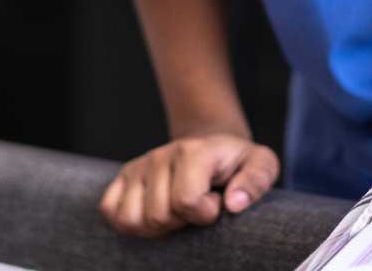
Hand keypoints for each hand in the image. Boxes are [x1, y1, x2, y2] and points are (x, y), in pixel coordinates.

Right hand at [97, 131, 279, 236]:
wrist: (211, 144)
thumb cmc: (237, 162)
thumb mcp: (261, 164)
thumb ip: (255, 181)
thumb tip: (233, 204)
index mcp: (194, 151)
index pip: (186, 200)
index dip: (205, 213)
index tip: (217, 203)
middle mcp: (160, 155)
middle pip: (157, 215)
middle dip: (180, 223)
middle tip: (196, 209)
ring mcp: (139, 165)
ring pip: (131, 218)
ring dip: (154, 227)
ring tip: (175, 214)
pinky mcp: (124, 176)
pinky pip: (110, 211)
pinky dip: (128, 223)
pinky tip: (152, 215)